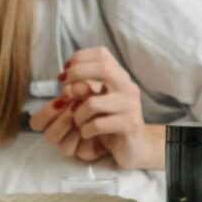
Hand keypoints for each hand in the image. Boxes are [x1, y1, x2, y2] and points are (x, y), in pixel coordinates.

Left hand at [28, 47, 155, 169]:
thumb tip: (65, 76)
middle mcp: (128, 87)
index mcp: (120, 77)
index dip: (80, 58)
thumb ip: (85, 87)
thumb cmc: (112, 122)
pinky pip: (98, 124)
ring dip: (77, 114)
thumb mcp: (98, 100)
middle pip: (103, 68)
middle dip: (77, 75)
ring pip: (93, 103)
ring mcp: (131, 106)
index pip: (102, 54)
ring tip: (78, 122)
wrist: (137, 147)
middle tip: (64, 89)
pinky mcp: (130, 125)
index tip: (65, 70)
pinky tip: (86, 133)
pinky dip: (85, 130)